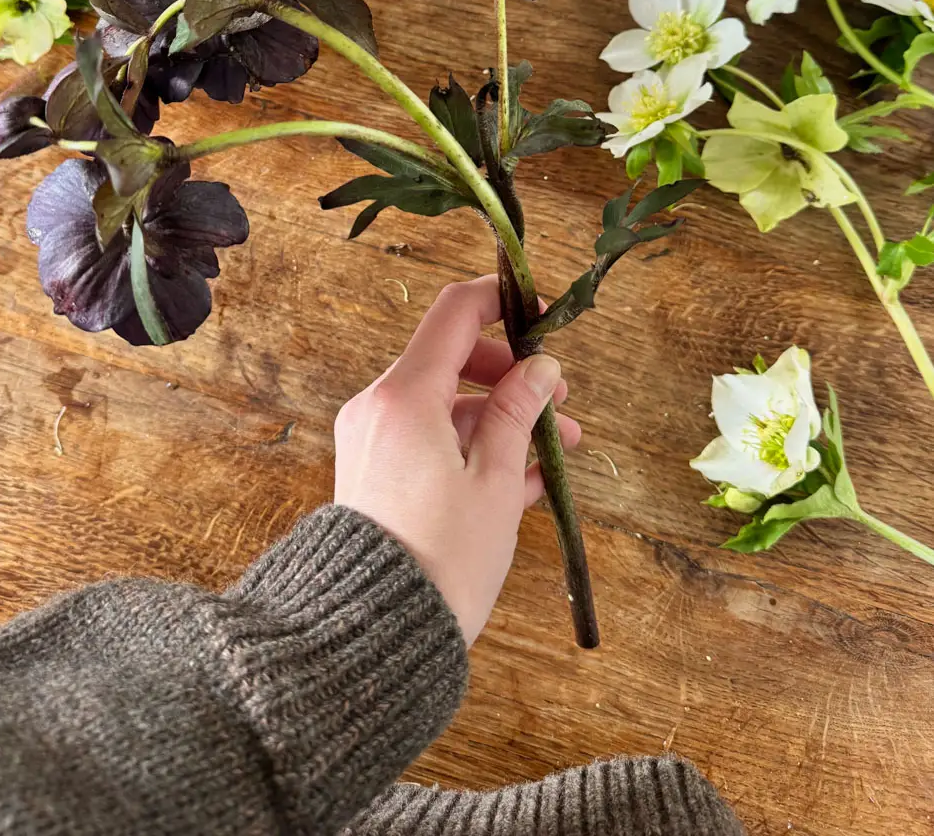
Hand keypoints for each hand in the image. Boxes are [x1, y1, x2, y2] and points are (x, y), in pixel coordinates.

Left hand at [333, 275, 580, 645]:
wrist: (374, 635)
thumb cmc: (441, 559)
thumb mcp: (496, 481)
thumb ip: (520, 413)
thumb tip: (542, 367)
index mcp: (405, 397)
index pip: (454, 313)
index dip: (502, 301)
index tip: (543, 312)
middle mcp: (380, 408)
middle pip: (453, 360)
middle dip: (513, 374)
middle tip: (562, 400)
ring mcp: (373, 440)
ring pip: (448, 405)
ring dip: (503, 417)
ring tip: (559, 448)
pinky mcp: (376, 474)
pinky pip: (431, 441)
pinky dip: (475, 447)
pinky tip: (526, 478)